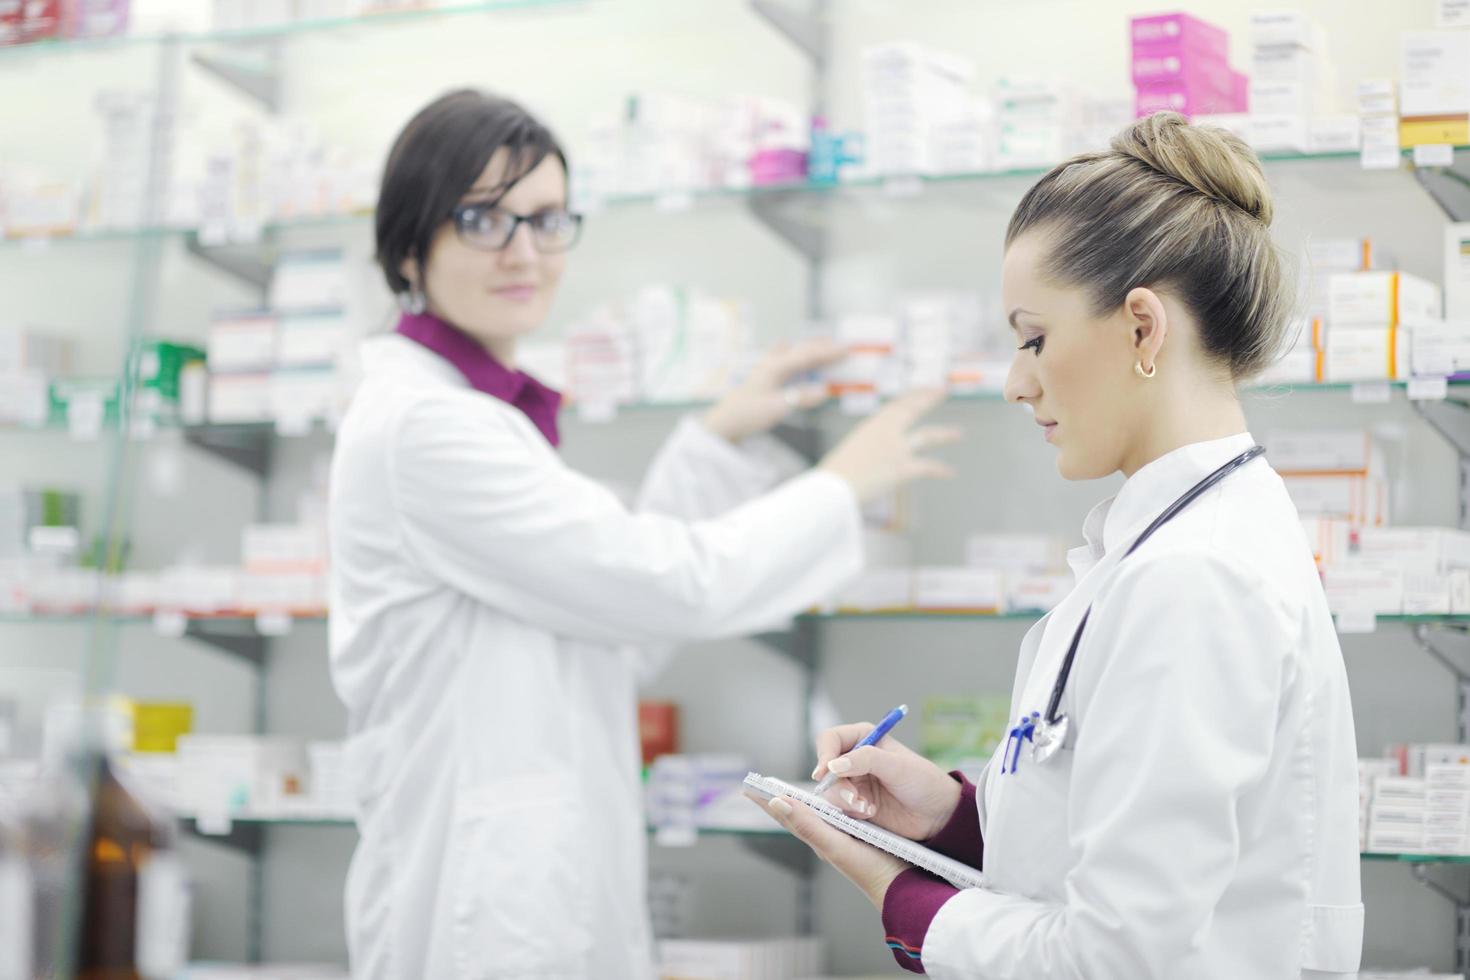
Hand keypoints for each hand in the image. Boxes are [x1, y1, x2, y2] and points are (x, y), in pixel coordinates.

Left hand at [702, 339, 845, 443]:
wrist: (726, 421)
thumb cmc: (749, 414)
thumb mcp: (777, 408)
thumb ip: (800, 398)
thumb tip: (824, 392)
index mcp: (776, 367)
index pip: (808, 356)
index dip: (829, 353)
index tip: (848, 350)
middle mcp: (772, 363)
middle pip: (802, 350)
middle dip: (824, 347)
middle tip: (844, 346)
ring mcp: (766, 367)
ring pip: (792, 351)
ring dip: (810, 348)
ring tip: (825, 342)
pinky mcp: (762, 375)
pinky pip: (780, 357)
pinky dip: (790, 352)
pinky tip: (785, 344)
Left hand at [744, 791, 906, 909]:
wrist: (903, 886)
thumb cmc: (871, 869)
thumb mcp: (835, 845)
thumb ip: (808, 823)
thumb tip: (777, 802)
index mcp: (818, 838)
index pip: (786, 815)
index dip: (768, 801)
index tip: (749, 787)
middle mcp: (827, 837)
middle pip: (800, 813)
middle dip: (782, 798)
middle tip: (764, 785)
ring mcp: (843, 837)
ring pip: (818, 814)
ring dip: (802, 801)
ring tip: (788, 791)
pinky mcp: (861, 835)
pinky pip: (839, 815)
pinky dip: (830, 804)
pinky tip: (832, 803)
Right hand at [813, 724, 961, 841]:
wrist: (938, 814)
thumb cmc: (923, 781)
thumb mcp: (897, 766)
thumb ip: (865, 760)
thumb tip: (834, 764)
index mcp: (863, 738)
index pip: (830, 740)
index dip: (824, 755)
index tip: (825, 773)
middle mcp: (854, 759)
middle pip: (825, 768)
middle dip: (837, 785)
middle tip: (854, 798)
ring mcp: (853, 782)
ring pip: (830, 790)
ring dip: (845, 801)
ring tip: (868, 808)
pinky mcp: (855, 804)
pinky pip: (839, 808)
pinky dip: (851, 812)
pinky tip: (871, 813)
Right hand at [817, 389, 961, 504]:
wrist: (835, 488)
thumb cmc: (835, 474)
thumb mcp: (851, 451)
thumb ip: (867, 448)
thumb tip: (874, 455)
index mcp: (872, 425)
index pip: (896, 404)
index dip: (912, 395)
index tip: (922, 389)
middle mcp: (887, 432)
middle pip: (913, 409)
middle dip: (928, 399)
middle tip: (942, 390)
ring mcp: (897, 449)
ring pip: (927, 436)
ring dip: (944, 434)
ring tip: (958, 433)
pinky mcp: (904, 469)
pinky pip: (927, 467)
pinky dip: (940, 470)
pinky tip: (950, 472)